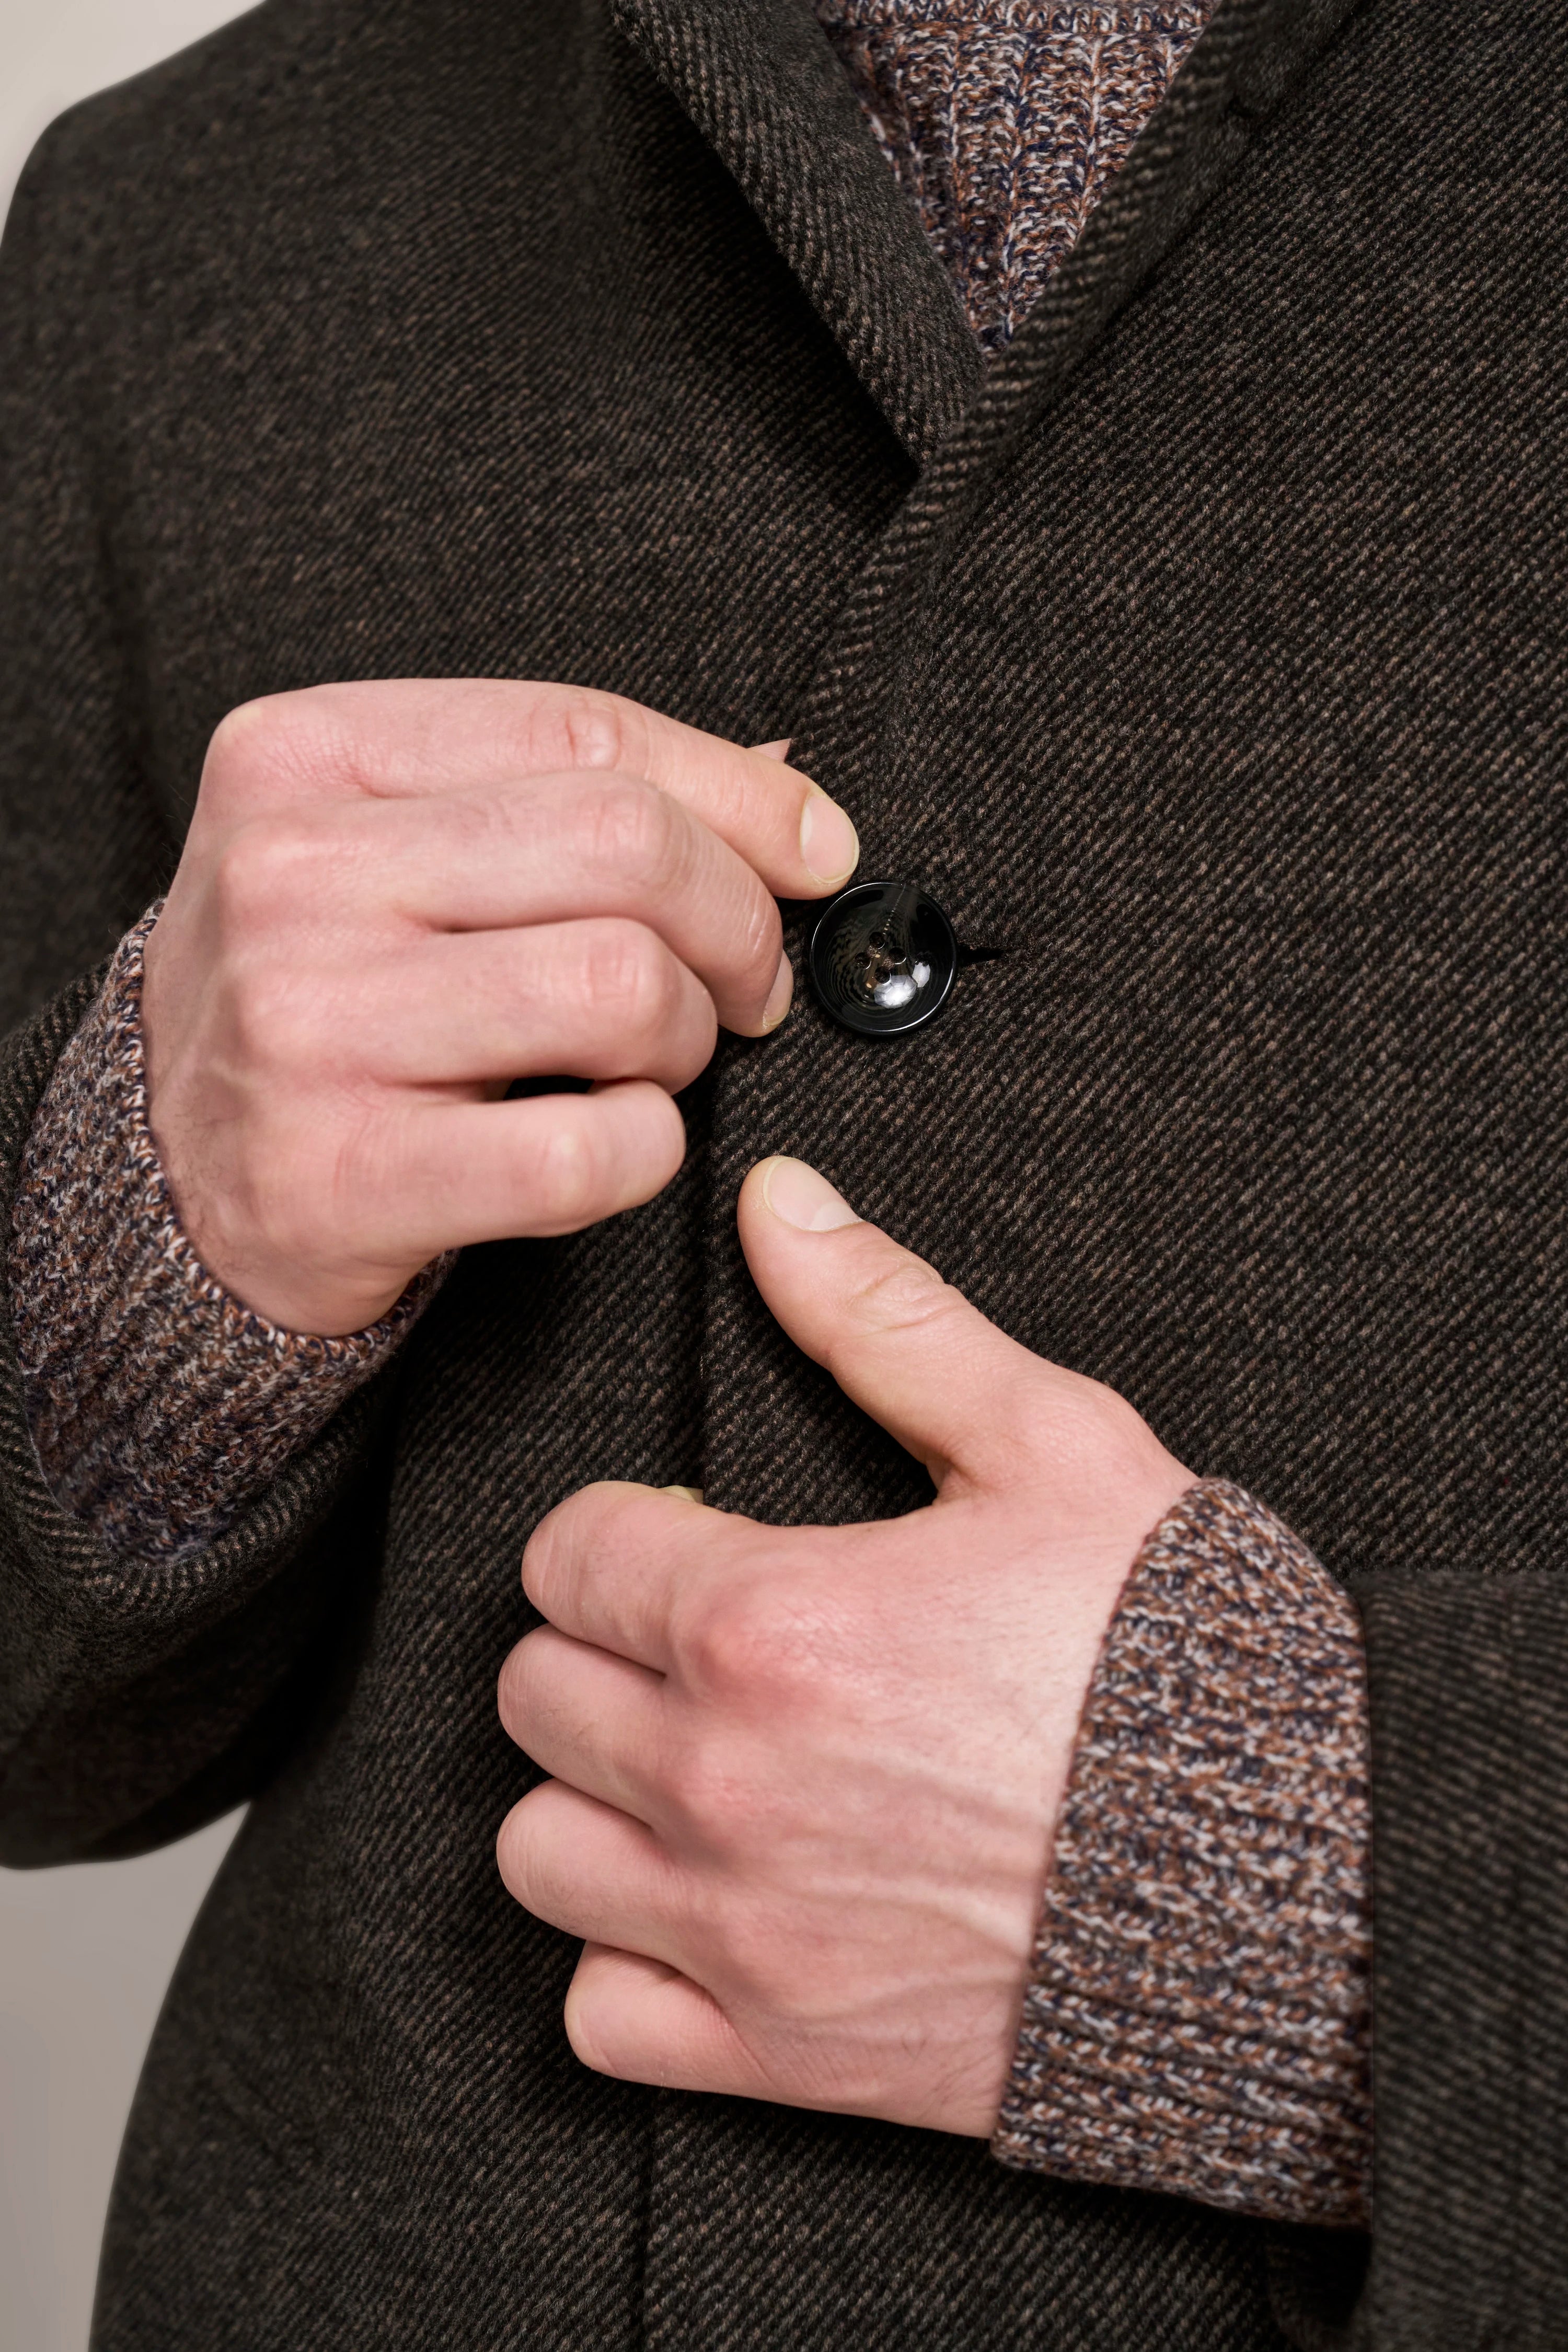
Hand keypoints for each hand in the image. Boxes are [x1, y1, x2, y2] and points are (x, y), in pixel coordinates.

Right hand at [140, 682, 857, 1332]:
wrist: (167, 1178)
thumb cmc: (320, 996)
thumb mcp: (394, 850)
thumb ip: (561, 797)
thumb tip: (781, 784)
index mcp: (307, 755)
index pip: (583, 733)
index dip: (740, 797)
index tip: (816, 854)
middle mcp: (290, 873)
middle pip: (624, 849)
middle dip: (737, 924)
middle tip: (745, 985)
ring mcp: (303, 1025)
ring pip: (619, 991)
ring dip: (688, 1041)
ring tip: (657, 1063)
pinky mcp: (337, 1175)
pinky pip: (585, 1152)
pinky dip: (646, 1153)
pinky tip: (613, 1143)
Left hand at [496, 1157, 1192, 2136]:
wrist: (1298, 1890)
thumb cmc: (1184, 1663)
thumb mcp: (1051, 1446)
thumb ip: (887, 1320)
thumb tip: (778, 1205)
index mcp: (771, 1625)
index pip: (568, 1553)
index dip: (625, 1528)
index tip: (689, 1537)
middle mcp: (725, 1784)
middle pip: (536, 1690)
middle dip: (605, 1644)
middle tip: (705, 1640)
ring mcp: (744, 1932)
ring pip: (540, 1849)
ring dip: (596, 1797)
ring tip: (694, 1764)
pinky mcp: (782, 2053)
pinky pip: (601, 2016)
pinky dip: (627, 1962)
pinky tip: (705, 1905)